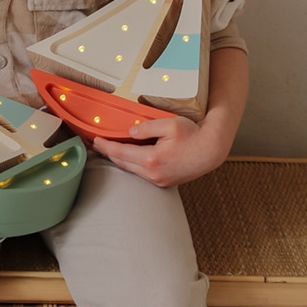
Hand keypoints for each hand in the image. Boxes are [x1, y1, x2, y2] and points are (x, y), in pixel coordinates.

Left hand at [92, 114, 228, 187]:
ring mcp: (159, 180)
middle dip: (108, 153)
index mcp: (151, 159)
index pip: (120, 152)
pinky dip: (131, 165)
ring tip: (108, 150)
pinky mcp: (165, 182)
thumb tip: (130, 132)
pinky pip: (142, 174)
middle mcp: (153, 174)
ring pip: (131, 170)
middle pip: (122, 163)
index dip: (105, 146)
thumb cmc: (193, 135)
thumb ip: (146, 127)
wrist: (211, 151)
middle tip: (96, 145)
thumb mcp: (169, 124)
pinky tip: (128, 158)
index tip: (94, 140)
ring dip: (119, 160)